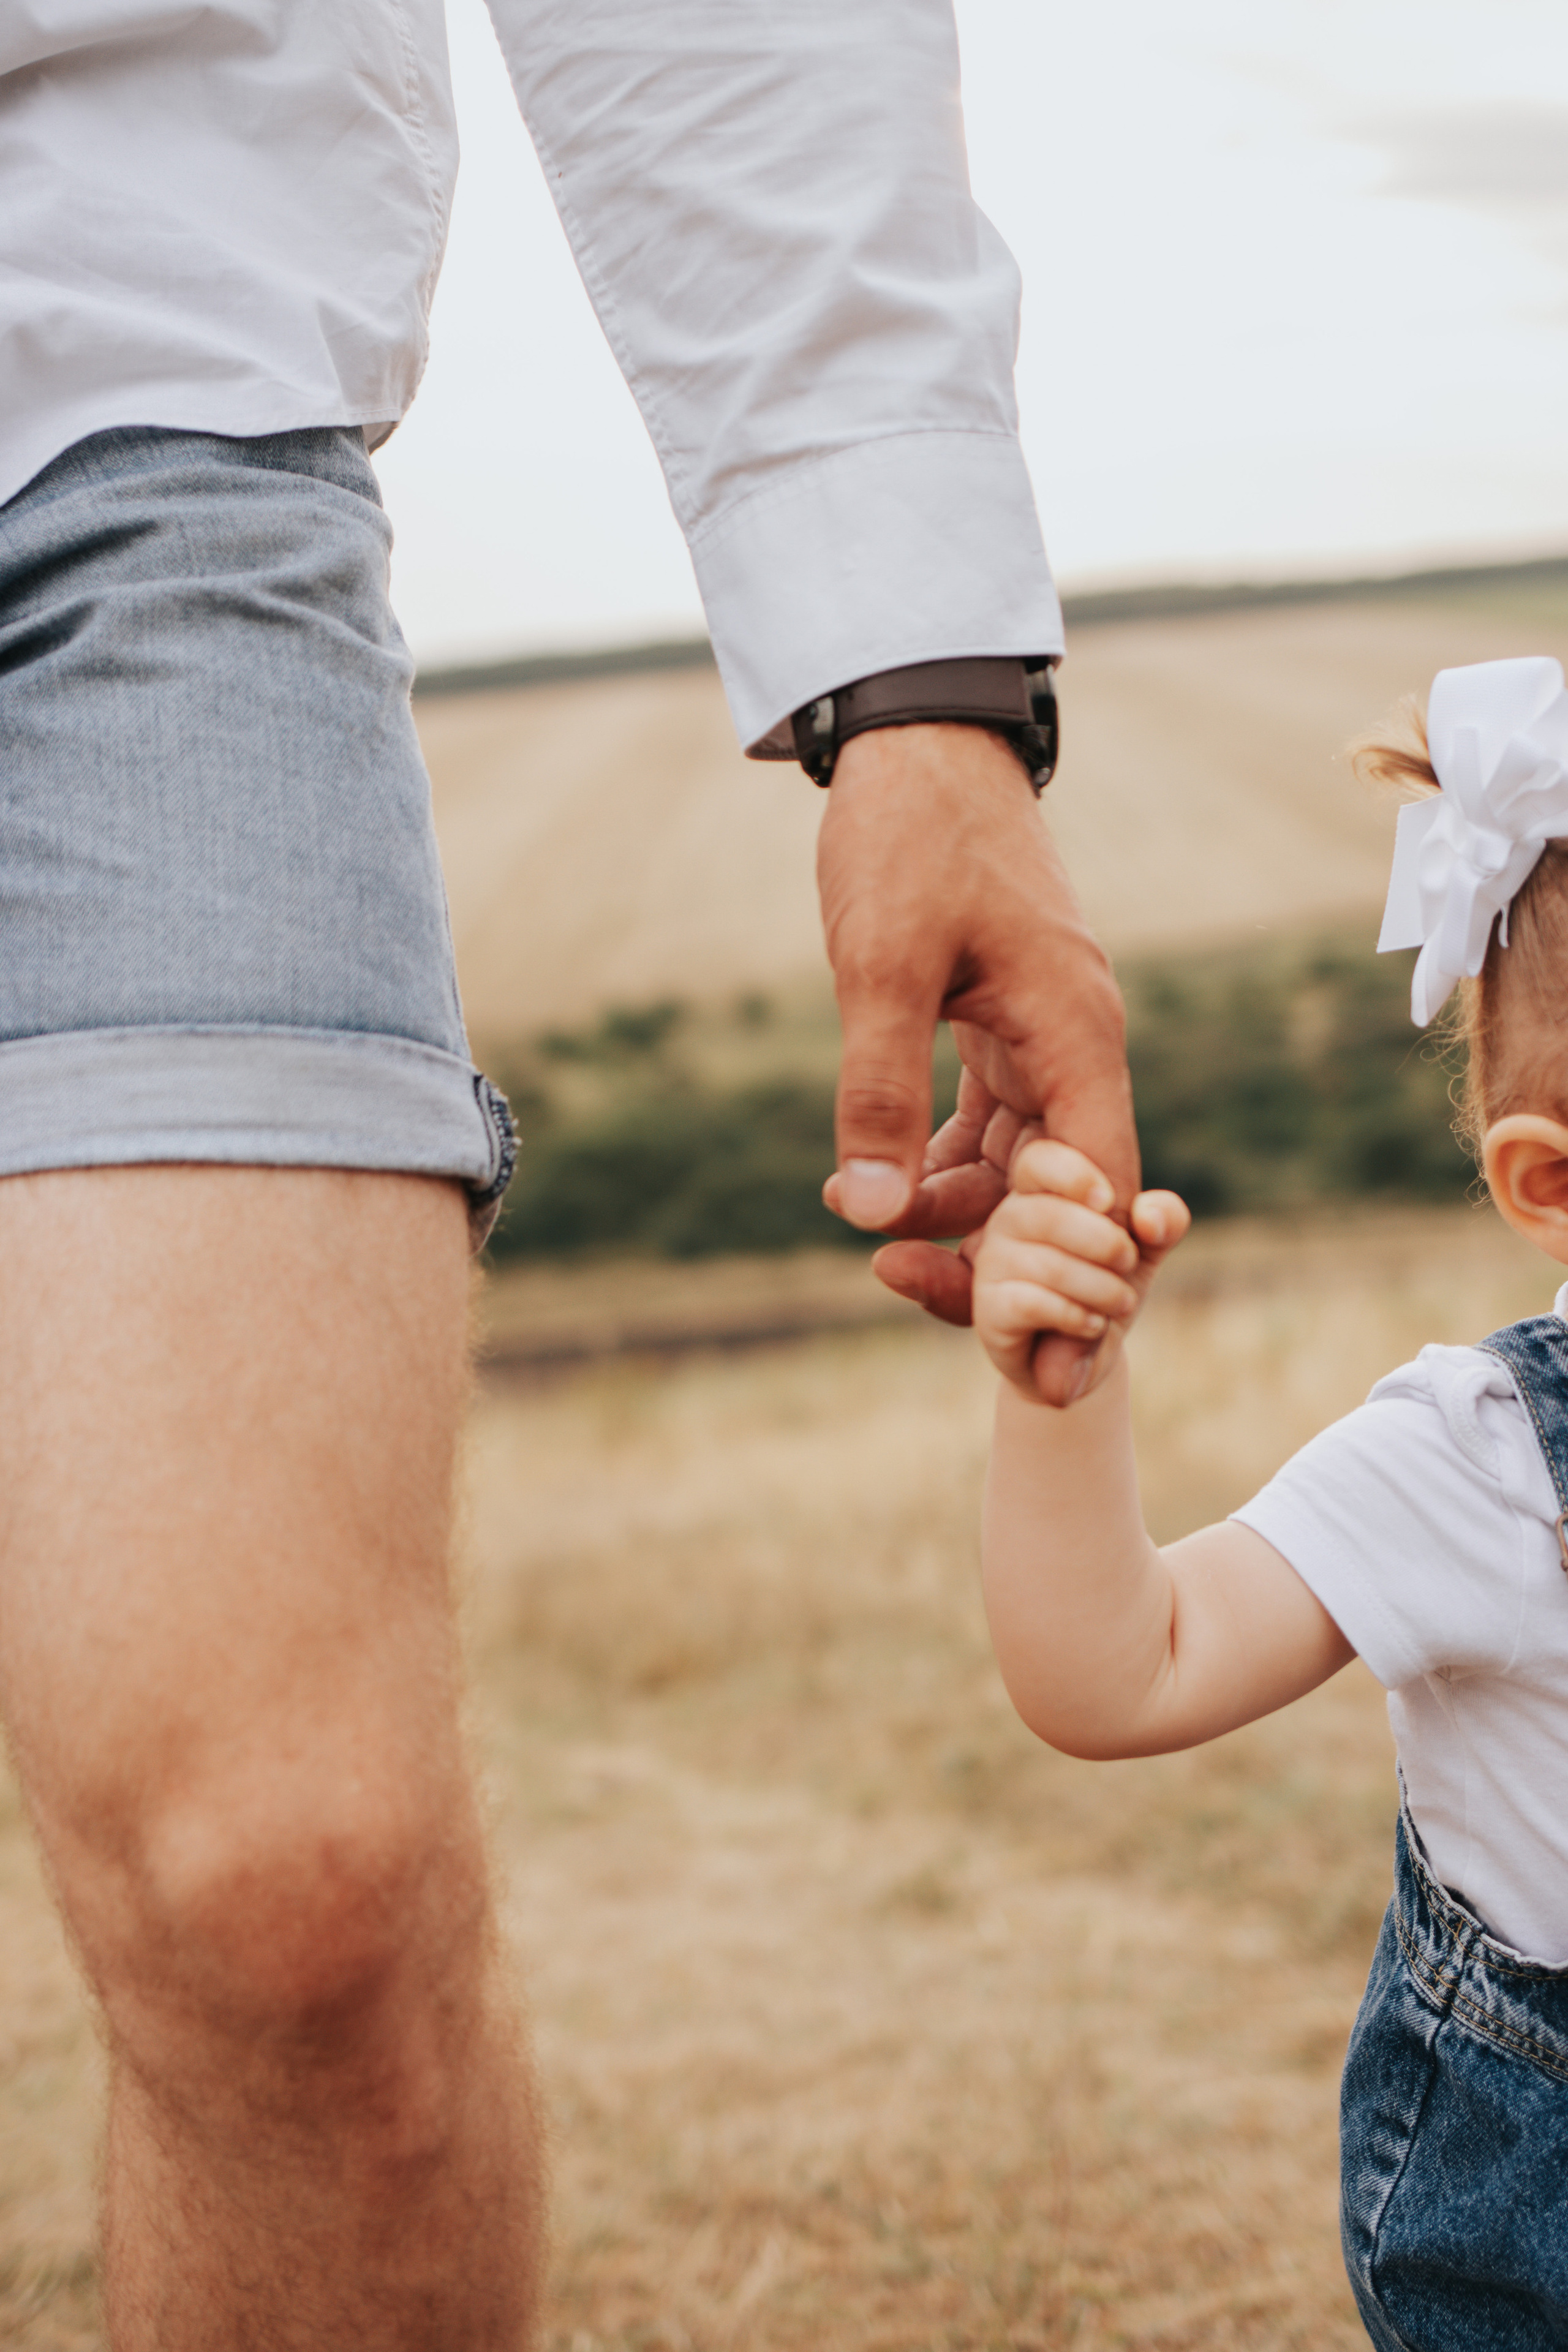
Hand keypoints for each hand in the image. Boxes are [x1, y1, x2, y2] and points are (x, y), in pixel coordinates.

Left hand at [815, 721, 1136, 1339]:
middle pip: (1063, 1196)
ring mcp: (1040, 1035)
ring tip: (879, 1251)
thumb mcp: (881, 966)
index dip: (1079, 1288)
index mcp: (1075, 1038)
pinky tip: (881, 1188)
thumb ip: (879, 1088)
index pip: (1101, 1195)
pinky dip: (945, 1164)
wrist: (917, 747)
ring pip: (1021, 1166)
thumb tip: (866, 1209)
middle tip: (913, 1300)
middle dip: (1006, 1265)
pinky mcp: (1000, 1023)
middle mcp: (1074, 1047)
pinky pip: (991, 1124)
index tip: (1044, 1373)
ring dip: (963, 1216)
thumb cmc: (908, 840)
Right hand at [973, 1139, 1188, 1404]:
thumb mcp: (1145, 1250)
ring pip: (1049, 1266)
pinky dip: (1076, 1317)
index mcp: (1040, 1191)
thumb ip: (1163, 1221)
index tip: (1109, 1203)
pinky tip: (1092, 1325)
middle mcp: (1008, 1220)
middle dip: (1106, 1243)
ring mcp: (992, 1264)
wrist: (1081, 1358)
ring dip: (1102, 1289)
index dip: (1074, 1175)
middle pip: (1050, 1215)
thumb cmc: (1107, 1286)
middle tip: (1127, 1265)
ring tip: (1120, 1302)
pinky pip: (1033, 1304)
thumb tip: (1149, 1217)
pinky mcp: (989, 1309)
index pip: (1039, 1160)